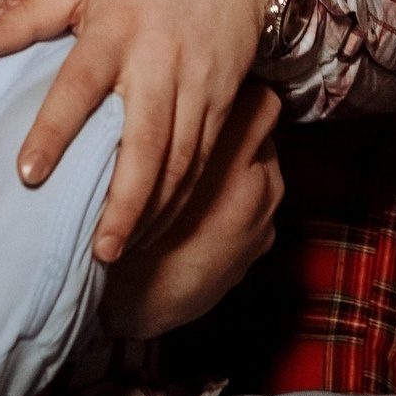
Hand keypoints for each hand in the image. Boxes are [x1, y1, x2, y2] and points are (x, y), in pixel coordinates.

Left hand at [0, 0, 273, 262]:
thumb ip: (26, 17)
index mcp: (116, 30)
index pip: (80, 84)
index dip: (55, 130)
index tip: (28, 173)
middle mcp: (158, 62)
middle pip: (145, 141)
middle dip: (124, 201)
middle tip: (97, 250)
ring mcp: (195, 86)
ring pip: (179, 161)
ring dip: (152, 211)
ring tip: (118, 251)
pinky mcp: (222, 102)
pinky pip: (202, 160)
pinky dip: (180, 199)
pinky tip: (154, 228)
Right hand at [100, 83, 283, 339]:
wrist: (136, 302)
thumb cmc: (129, 223)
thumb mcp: (139, 164)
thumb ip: (169, 127)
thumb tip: (180, 93)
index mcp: (232, 154)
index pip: (261, 101)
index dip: (239, 94)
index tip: (213, 95)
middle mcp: (261, 180)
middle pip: (266, 134)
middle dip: (239, 131)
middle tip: (200, 134)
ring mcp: (266, 215)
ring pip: (264, 168)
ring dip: (241, 166)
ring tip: (200, 176)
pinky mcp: (263, 243)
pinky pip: (260, 204)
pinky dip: (242, 201)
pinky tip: (207, 212)